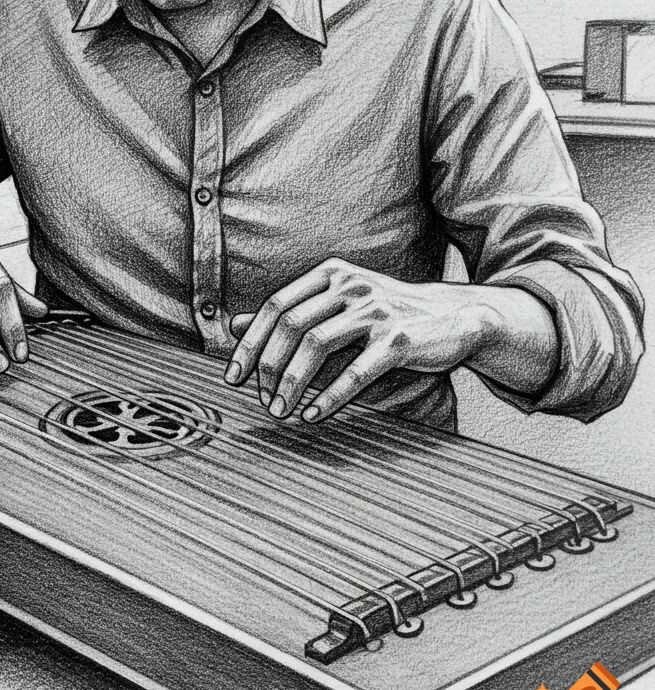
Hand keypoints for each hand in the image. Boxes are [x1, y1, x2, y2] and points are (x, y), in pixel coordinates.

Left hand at [224, 258, 502, 423]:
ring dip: (292, 383)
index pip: (275, 306)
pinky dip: (330, 396)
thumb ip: (289, 314)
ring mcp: (374, 309)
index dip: (250, 342)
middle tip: (261, 400)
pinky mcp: (398, 338)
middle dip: (268, 367)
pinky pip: (356, 371)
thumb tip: (233, 326)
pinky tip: (313, 415)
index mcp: (329, 273)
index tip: (233, 376)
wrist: (454, 317)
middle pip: (291, 325)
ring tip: (281, 411)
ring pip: (317, 345)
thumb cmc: (386, 315)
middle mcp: (349, 285)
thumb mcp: (337, 305)